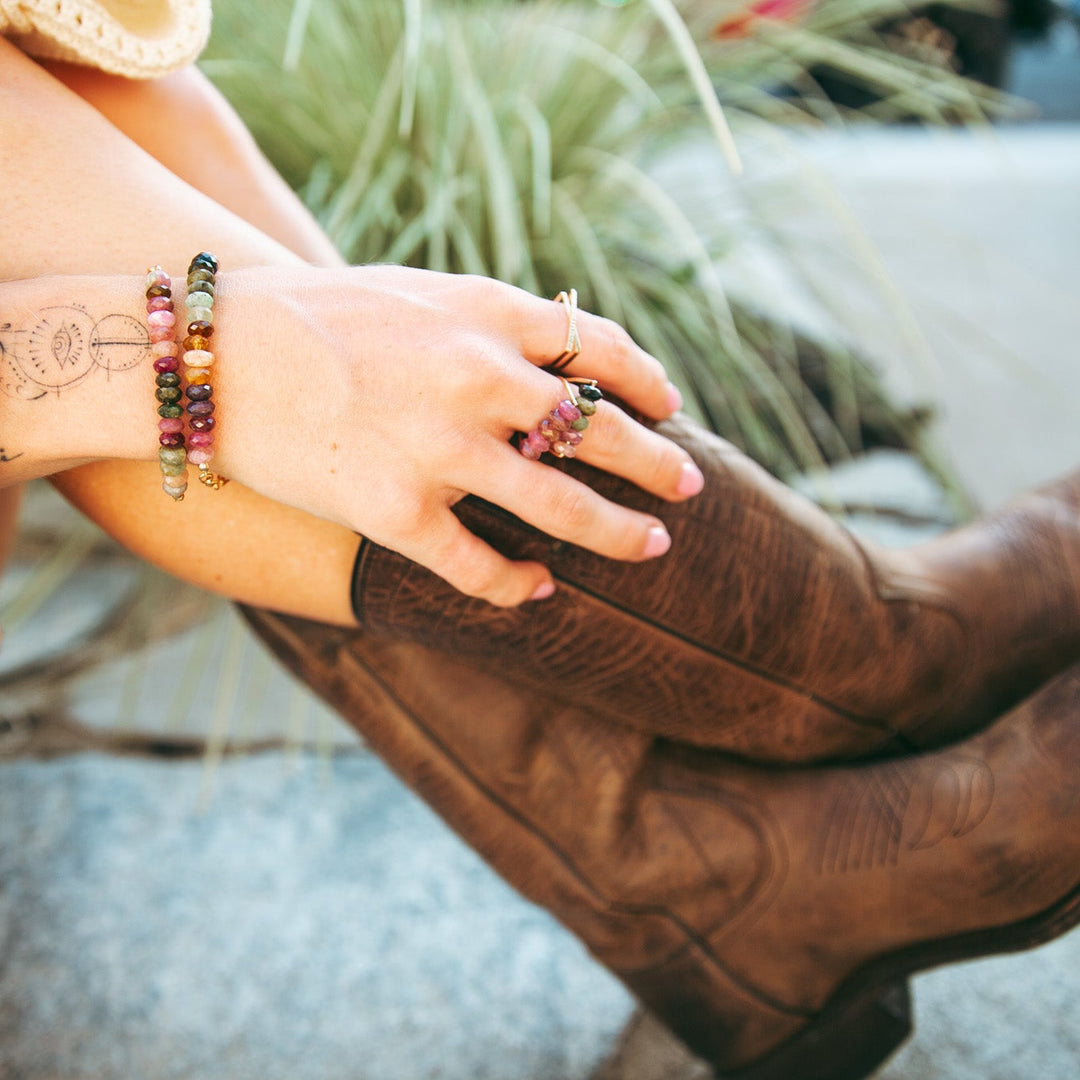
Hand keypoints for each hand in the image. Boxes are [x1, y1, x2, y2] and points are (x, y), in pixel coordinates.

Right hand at [214, 265, 703, 605]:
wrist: (210, 355)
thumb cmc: (307, 315)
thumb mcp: (409, 292)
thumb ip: (479, 320)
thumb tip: (541, 348)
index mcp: (484, 314)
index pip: (598, 347)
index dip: (648, 381)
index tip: (672, 407)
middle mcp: (478, 379)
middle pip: (602, 429)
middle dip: (658, 464)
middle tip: (690, 487)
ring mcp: (442, 450)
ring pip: (563, 507)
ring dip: (618, 533)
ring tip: (652, 548)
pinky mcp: (397, 512)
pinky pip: (479, 566)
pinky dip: (517, 586)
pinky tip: (539, 592)